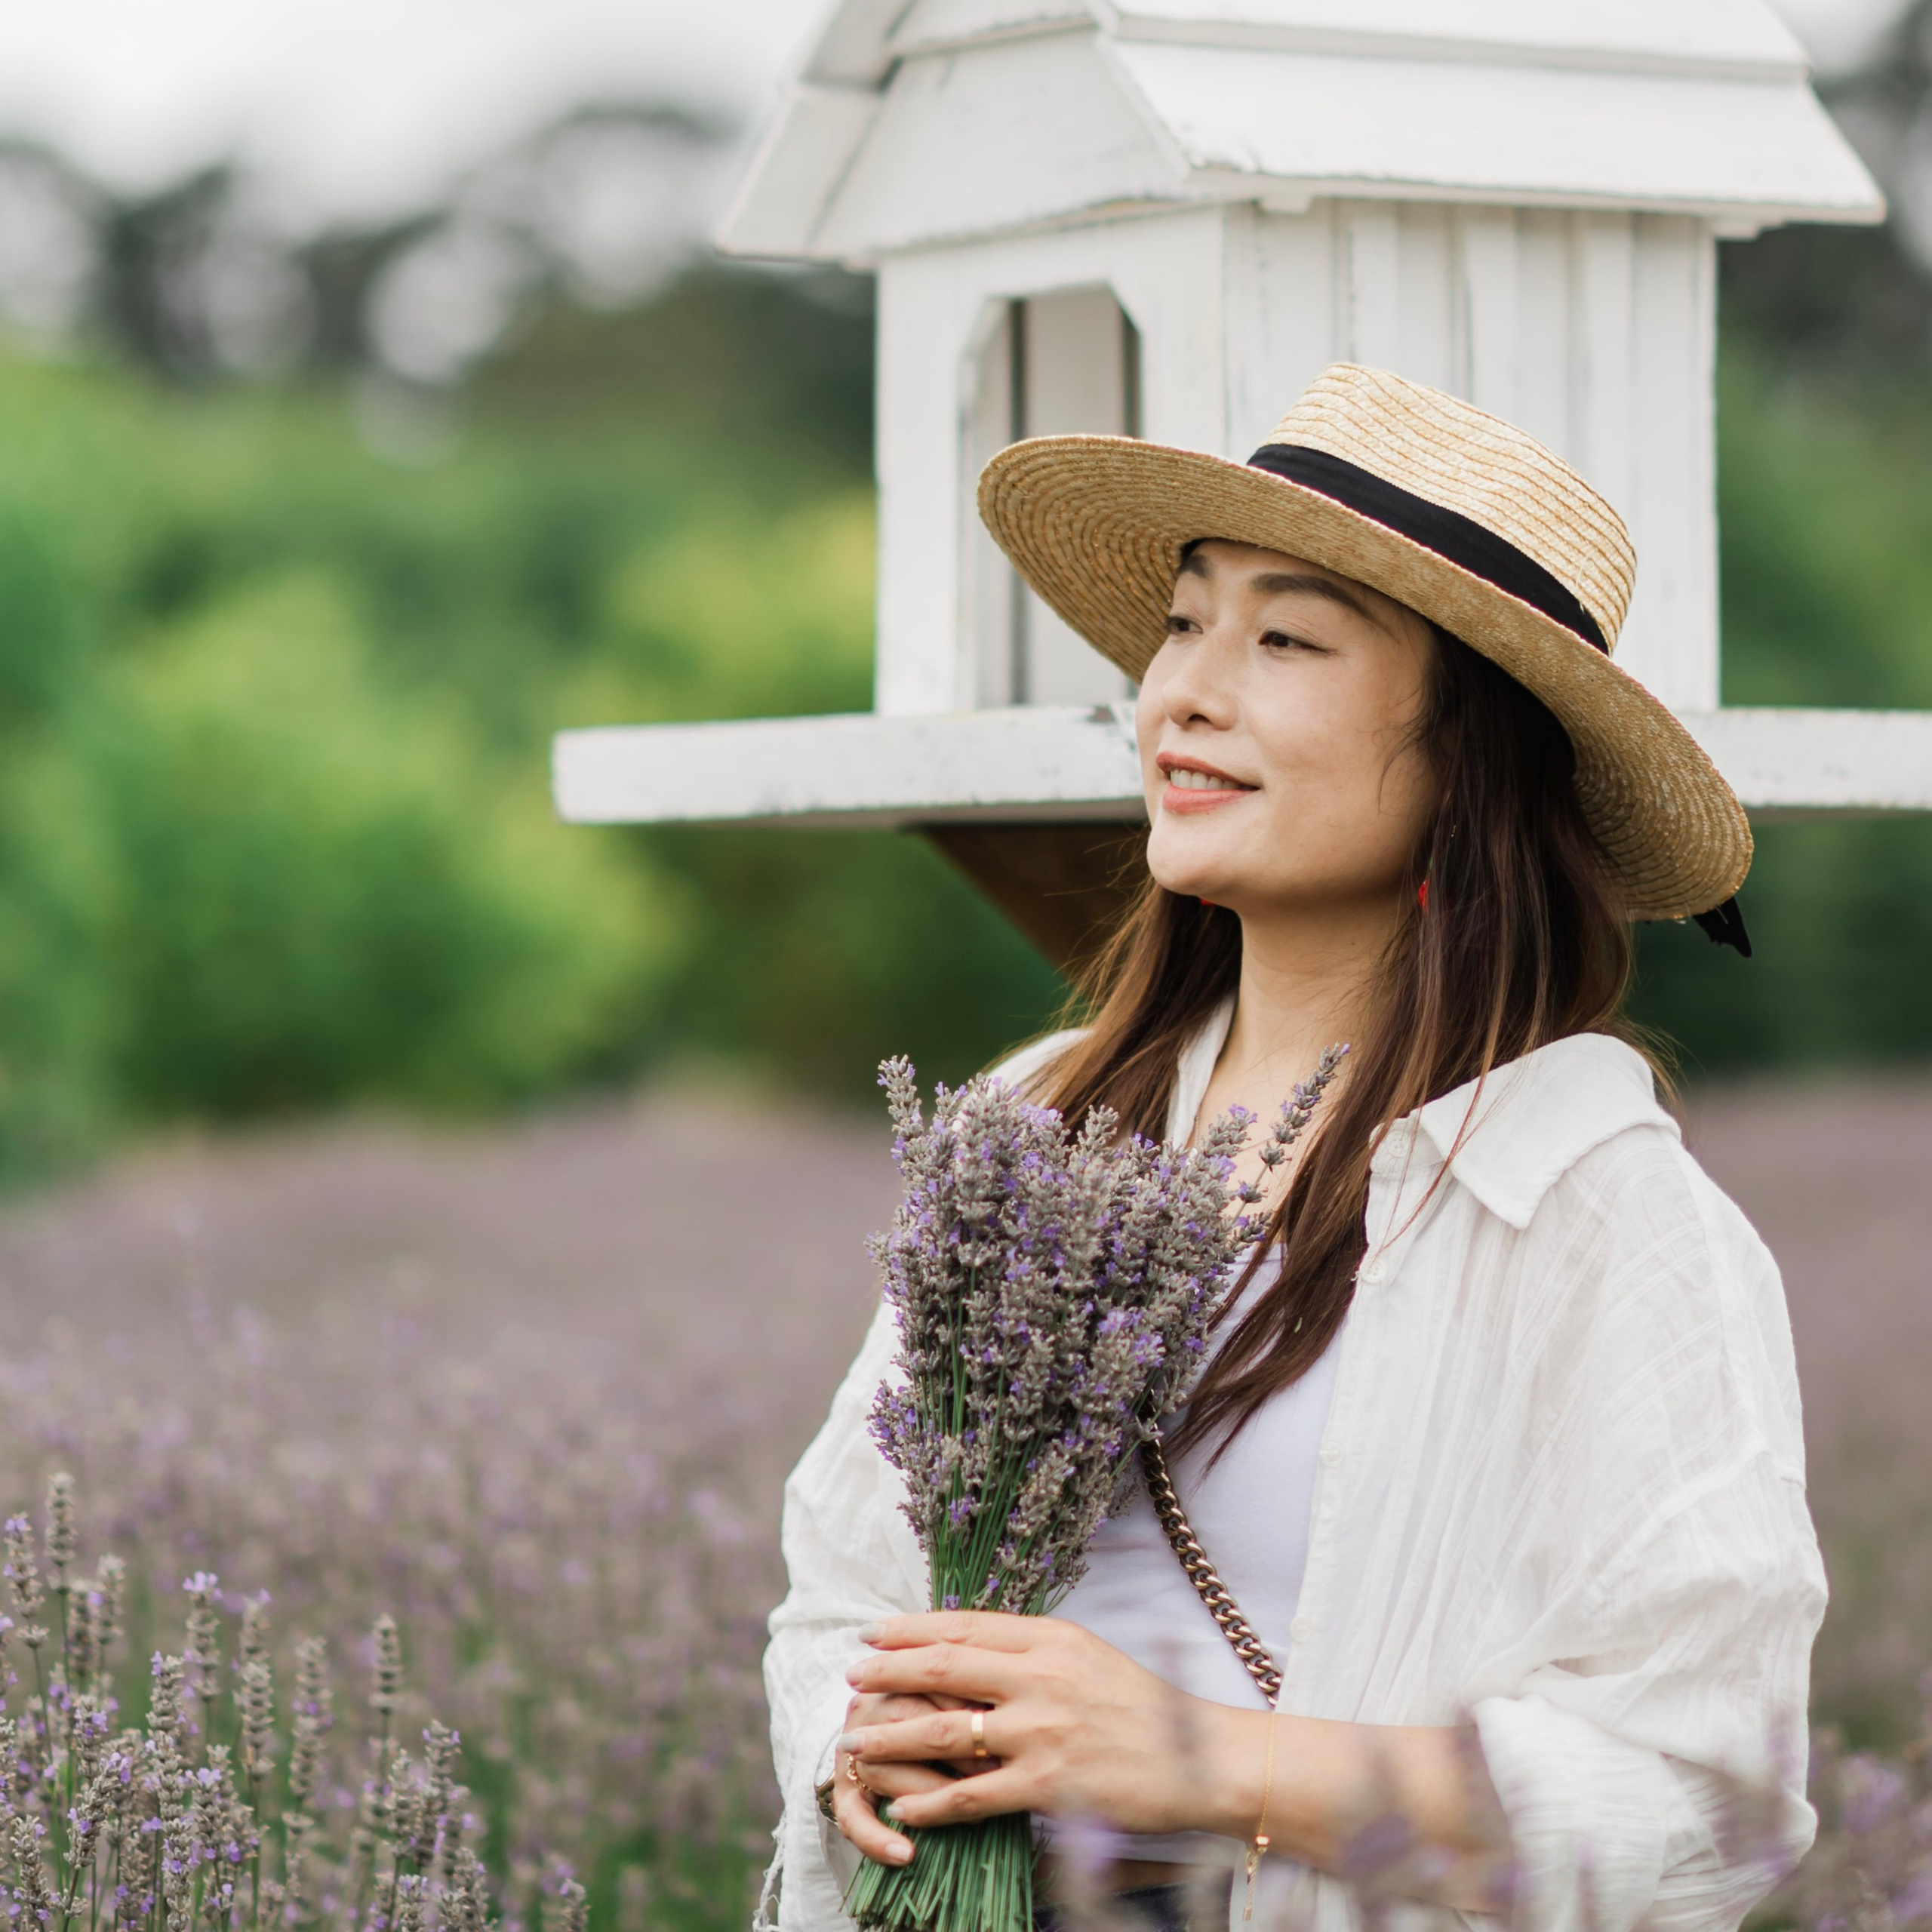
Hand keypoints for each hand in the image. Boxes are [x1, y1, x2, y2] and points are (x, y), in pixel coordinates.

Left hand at [842, 1614, 1511, 1910]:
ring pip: (948, 1728)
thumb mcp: (1089, 1656)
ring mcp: (1043, 1730)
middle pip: (946, 1666)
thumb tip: (978, 1644)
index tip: (876, 1633)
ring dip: (896, 1735)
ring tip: (859, 1741)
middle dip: (891, 1671)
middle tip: (853, 1676)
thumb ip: (1036, 1650)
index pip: (966, 1626)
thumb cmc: (1146, 1707)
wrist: (1204, 1757)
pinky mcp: (1050, 1783)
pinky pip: (975, 1794)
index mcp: (1053, 1638)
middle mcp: (1042, 1675)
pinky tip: (905, 1806)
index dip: (913, 1629)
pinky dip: (933, 1802)